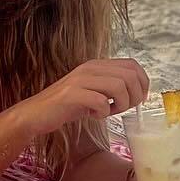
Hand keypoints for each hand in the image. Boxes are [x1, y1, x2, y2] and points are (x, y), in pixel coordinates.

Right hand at [15, 58, 148, 138]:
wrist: (36, 114)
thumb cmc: (67, 106)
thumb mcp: (93, 91)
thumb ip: (111, 87)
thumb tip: (138, 92)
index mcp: (97, 65)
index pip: (132, 65)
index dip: (143, 83)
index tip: (138, 100)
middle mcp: (90, 68)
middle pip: (130, 76)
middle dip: (134, 97)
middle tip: (123, 109)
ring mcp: (80, 80)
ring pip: (119, 86)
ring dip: (120, 105)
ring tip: (109, 112)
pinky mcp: (72, 95)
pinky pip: (101, 101)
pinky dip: (103, 113)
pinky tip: (94, 116)